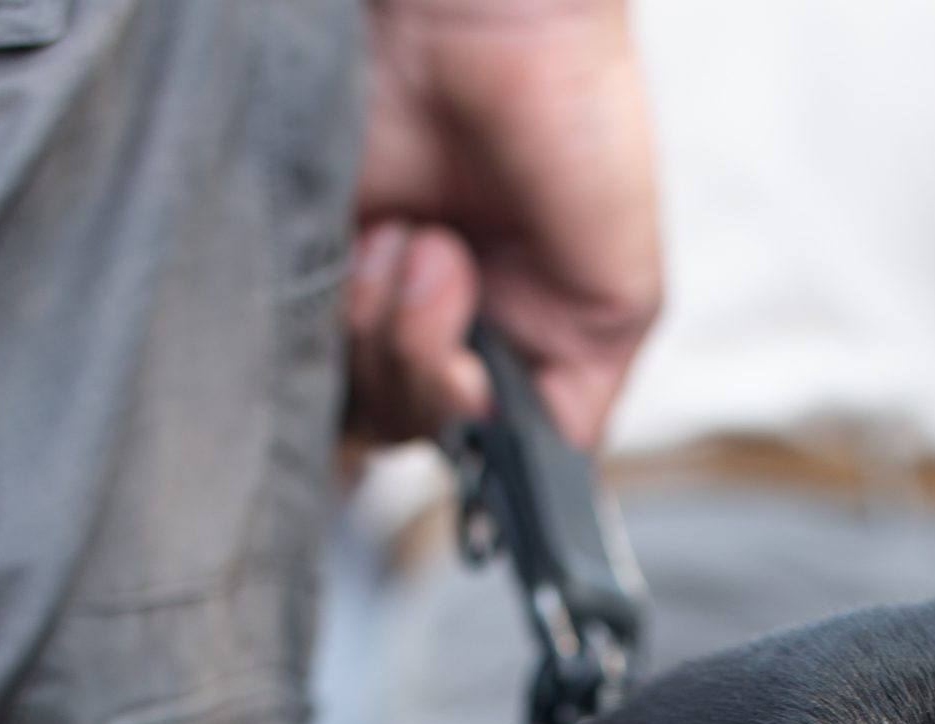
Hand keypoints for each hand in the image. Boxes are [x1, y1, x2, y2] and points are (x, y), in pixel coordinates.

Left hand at [348, 0, 658, 449]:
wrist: (491, 10)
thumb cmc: (575, 114)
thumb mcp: (623, 295)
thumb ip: (588, 394)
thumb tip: (548, 467)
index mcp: (530, 340)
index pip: (491, 446)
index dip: (480, 437)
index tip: (484, 390)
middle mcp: (457, 322)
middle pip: (416, 431)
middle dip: (429, 375)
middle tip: (453, 274)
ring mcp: (388, 287)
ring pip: (360, 395)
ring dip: (392, 332)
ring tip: (422, 241)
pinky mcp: (328, 247)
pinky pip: (311, 336)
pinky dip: (344, 304)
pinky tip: (381, 234)